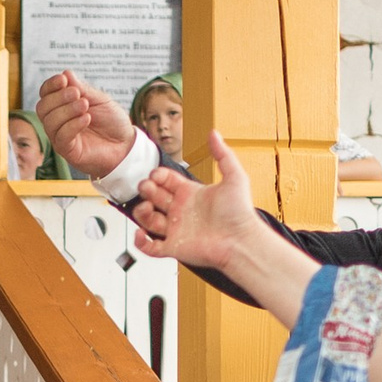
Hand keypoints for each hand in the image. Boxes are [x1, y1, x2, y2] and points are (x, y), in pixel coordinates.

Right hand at [36, 71, 135, 178]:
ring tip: (85, 105)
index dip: (50, 85)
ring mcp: (60, 137)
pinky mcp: (68, 151)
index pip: (45, 94)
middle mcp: (57, 122)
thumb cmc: (112, 121)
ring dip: (67, 110)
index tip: (63, 79)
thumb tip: (66, 73)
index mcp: (62, 107)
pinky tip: (87, 118)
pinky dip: (73, 124)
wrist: (126, 144)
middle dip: (58, 97)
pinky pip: (61, 137)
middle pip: (42, 107)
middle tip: (77, 93)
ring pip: (50, 122)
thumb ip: (83, 89)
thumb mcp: (99, 99)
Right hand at [131, 129, 255, 267]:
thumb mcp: (234, 176)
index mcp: (191, 193)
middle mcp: (182, 210)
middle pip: (154, 196)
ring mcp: (176, 229)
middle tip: (146, 187)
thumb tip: (214, 134)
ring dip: (141, 212)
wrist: (241, 240)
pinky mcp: (173, 247)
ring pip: (148, 219)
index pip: (166, 180)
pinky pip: (150, 247)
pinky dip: (141, 241)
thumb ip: (223, 154)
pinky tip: (141, 233)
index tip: (156, 174)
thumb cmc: (240, 212)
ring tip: (145, 208)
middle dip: (146, 190)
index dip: (158, 176)